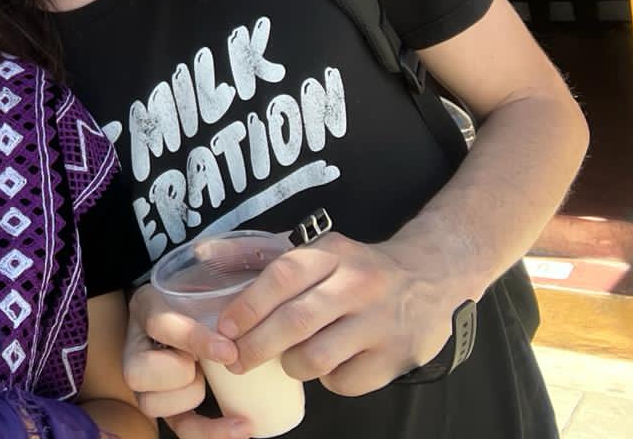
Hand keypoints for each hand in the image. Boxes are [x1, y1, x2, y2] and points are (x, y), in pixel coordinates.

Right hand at [122, 286, 250, 438]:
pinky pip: (182, 428)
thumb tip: (247, 278)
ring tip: (207, 379)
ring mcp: (147, 383)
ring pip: (154, 404)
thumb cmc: (199, 295)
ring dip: (190, 395)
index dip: (192, 341)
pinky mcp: (168, 406)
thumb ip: (218, 277)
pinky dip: (211, 432)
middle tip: (205, 363)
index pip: (159, 325)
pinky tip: (241, 427)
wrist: (189, 310)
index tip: (228, 352)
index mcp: (146, 308)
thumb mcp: (203, 278)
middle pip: (140, 373)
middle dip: (182, 374)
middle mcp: (136, 348)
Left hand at [214, 233, 457, 396]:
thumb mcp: (317, 250)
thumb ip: (261, 255)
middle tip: (236, 359)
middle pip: (296, 322)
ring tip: (287, 360)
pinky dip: (328, 380)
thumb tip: (201, 254)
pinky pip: (345, 382)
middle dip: (257, 346)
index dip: (248, 306)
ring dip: (292, 365)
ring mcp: (380, 323)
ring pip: (317, 357)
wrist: (431, 279)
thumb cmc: (356, 268)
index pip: (282, 277)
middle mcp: (358, 285)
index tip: (224, 328)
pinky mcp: (395, 358)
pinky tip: (330, 365)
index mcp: (332, 253)